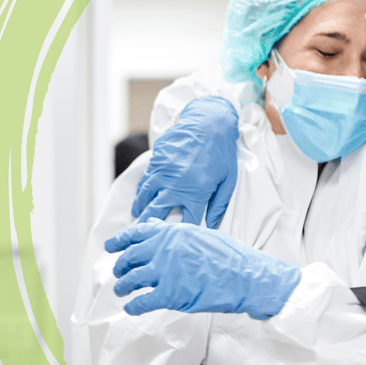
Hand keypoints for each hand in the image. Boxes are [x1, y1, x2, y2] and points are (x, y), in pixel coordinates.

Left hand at [105, 221, 300, 318]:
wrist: (246, 276)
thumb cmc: (229, 256)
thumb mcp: (202, 234)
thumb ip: (176, 232)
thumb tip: (154, 227)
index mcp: (173, 232)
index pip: (137, 233)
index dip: (120, 240)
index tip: (109, 246)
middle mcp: (165, 248)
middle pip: (130, 257)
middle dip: (121, 267)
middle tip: (120, 274)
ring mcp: (166, 271)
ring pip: (132, 279)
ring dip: (123, 286)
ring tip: (122, 291)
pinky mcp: (170, 294)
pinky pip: (142, 301)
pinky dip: (133, 306)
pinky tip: (132, 308)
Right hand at [132, 96, 239, 227]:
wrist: (209, 123)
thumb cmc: (222, 153)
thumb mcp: (228, 180)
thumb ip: (218, 205)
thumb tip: (211, 226)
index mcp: (197, 193)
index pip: (185, 222)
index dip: (179, 234)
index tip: (175, 241)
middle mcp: (176, 185)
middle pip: (157, 213)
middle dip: (150, 228)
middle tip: (144, 238)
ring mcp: (163, 172)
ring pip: (145, 197)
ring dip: (141, 210)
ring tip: (138, 219)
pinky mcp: (156, 160)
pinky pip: (145, 180)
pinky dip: (140, 192)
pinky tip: (140, 200)